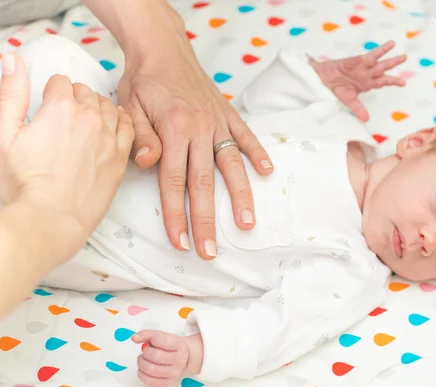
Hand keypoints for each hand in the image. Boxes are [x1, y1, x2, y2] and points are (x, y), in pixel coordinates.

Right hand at [0, 52, 133, 263]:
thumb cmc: (25, 182)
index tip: (48, 103)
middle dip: (75, 98)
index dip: (51, 91)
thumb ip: (11, 94)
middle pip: (86, 93)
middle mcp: (91, 118)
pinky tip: (113, 125)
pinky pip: (129, 128)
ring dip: (98, 107)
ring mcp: (109, 138)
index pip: (61, 83)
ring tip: (87, 119)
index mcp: (61, 108)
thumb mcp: (5, 134)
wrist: (50, 219)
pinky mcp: (121, 158)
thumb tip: (13, 60)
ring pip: (109, 107)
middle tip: (65, 113)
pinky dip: (121, 121)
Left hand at [117, 10, 273, 259]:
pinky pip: (247, 136)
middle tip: (210, 250)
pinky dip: (258, 154)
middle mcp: (199, 128)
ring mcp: (217, 121)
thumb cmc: (143, 80)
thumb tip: (146, 165)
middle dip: (207, 219)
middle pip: (204, 182)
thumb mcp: (129, 106)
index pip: (174, 182)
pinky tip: (267, 173)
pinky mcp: (229, 114)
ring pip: (232, 165)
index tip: (180, 242)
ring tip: (247, 224)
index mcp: (173, 129)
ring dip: (240, 196)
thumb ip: (140, 137)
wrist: (162, 48)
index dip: (176, 215)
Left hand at [132, 330, 202, 386]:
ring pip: (151, 369)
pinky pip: (150, 381)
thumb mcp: (161, 335)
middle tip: (145, 352)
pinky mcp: (168, 381)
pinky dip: (141, 375)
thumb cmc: (170, 346)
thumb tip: (134, 338)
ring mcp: (174, 372)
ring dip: (141, 364)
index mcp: (179, 345)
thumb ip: (146, 334)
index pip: (162, 340)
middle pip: (155, 356)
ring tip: (143, 360)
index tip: (152, 341)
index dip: (152, 339)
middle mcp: (179, 359)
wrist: (184, 357)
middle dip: (145, 353)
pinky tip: (143, 369)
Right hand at [311, 40, 406, 121]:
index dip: (393, 81)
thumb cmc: (337, 88)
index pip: (383, 81)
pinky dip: (369, 57)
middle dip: (393, 62)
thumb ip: (359, 109)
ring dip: (384, 51)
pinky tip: (376, 53)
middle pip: (382, 67)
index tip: (403, 83)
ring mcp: (360, 66)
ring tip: (393, 43)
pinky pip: (362, 58)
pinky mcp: (352, 61)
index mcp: (367, 83)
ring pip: (375, 58)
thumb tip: (367, 120)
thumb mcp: (349, 101)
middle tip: (404, 57)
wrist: (323, 80)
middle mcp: (366, 73)